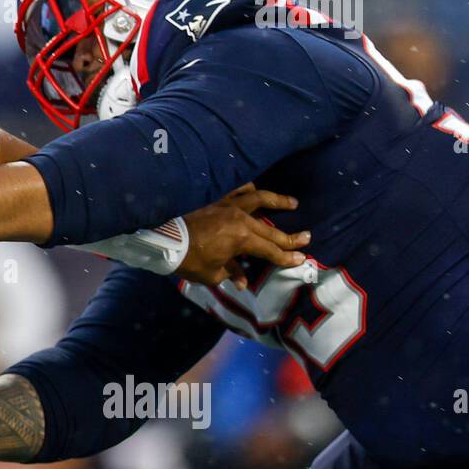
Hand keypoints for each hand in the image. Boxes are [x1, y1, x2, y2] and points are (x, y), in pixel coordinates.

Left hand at [178, 183, 308, 288]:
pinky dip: (246, 188)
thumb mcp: (211, 273)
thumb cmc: (187, 259)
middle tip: (306, 238)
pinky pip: (235, 189)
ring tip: (292, 202)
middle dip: (289, 237)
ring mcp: (227, 205)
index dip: (286, 256)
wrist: (162, 238)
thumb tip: (241, 279)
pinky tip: (253, 189)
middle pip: (270, 229)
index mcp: (242, 238)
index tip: (301, 258)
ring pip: (258, 199)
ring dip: (276, 201)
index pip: (270, 250)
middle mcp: (239, 218)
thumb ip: (230, 273)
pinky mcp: (215, 199)